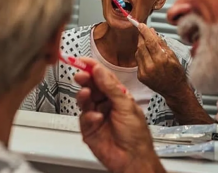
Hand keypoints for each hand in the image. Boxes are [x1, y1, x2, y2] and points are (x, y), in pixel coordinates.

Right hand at [75, 58, 165, 172]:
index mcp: (118, 96)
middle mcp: (106, 104)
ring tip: (86, 93)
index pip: (103, 77)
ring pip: (84, 101)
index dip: (93, 68)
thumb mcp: (126, 106)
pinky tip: (96, 118)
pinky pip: (83, 118)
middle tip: (81, 75)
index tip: (83, 61)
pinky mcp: (89, 129)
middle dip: (85, 80)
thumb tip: (100, 71)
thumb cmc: (136, 135)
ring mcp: (97, 116)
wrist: (133, 158)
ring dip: (84, 96)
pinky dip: (88, 116)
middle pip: (91, 87)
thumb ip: (111, 87)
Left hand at [135, 23, 188, 96]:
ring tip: (147, 44)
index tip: (141, 25)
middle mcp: (151, 66)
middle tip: (142, 30)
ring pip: (138, 53)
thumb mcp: (173, 56)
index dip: (144, 31)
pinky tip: (147, 55)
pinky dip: (141, 55)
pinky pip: (138, 61)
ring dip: (141, 46)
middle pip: (141, 46)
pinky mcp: (140, 76)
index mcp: (161, 60)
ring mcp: (144, 72)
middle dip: (141, 37)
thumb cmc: (176, 73)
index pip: (150, 41)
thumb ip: (161, 43)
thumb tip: (153, 32)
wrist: (174, 90)